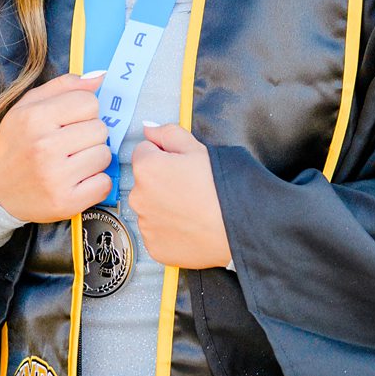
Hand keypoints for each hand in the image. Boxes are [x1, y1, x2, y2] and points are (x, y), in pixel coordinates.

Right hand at [0, 71, 110, 223]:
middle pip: (100, 129)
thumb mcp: (29, 105)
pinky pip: (104, 183)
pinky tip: (77, 179)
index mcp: (35, 118)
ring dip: (93, 157)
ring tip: (73, 161)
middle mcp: (44, 147)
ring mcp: (56, 177)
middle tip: (70, 143)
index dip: (83, 110)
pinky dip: (95, 181)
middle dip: (89, 134)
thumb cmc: (18, 141)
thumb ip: (65, 86)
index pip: (89, 102)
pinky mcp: (66, 202)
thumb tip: (100, 77)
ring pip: (104, 155)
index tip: (70, 121)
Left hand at [128, 121, 229, 268]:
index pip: (144, 152)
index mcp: (146, 168)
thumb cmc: (219, 187)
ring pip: (150, 207)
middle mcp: (138, 197)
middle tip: (189, 188)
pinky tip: (188, 226)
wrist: (237, 227)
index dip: (164, 155)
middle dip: (161, 181)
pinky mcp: (153, 247)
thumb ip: (168, 133)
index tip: (181, 166)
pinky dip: (168, 230)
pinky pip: (156, 232)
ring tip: (191, 209)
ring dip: (163, 206)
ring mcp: (145, 224)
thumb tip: (149, 129)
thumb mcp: (197, 148)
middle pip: (144, 182)